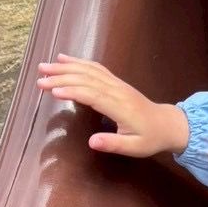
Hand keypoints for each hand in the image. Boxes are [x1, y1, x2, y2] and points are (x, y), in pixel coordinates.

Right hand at [37, 55, 188, 157]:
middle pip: (86, 80)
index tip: (53, 91)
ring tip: (44, 67)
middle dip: (61, 78)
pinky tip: (63, 58)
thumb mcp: (135, 147)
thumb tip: (92, 142)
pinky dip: (78, 62)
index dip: (73, 91)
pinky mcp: (116, 81)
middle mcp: (117, 91)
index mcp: (121, 107)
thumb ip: (113, 144)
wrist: (167, 125)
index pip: (93, 95)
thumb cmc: (150, 138)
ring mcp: (117, 84)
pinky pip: (96, 68)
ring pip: (89, 70)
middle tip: (39, 80)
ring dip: (65, 67)